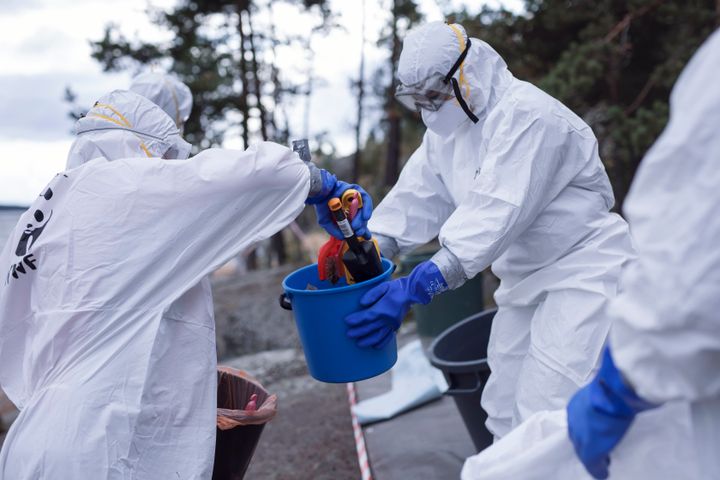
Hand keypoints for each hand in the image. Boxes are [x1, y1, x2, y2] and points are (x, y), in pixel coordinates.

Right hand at [313, 181, 372, 238]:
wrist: (319, 193)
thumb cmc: (321, 205)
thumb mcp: (326, 222)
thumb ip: (334, 230)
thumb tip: (343, 237)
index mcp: (345, 211)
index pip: (357, 222)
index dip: (362, 229)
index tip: (365, 237)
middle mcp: (351, 205)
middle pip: (361, 217)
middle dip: (362, 227)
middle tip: (359, 233)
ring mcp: (354, 197)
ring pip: (363, 210)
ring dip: (362, 220)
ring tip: (357, 227)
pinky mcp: (356, 190)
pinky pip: (365, 199)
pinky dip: (367, 208)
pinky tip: (365, 217)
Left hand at [345, 261, 447, 348]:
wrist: (412, 293)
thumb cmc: (396, 288)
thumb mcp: (383, 286)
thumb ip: (372, 294)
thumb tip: (362, 303)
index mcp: (384, 308)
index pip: (367, 316)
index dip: (356, 319)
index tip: (347, 321)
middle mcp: (388, 319)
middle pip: (370, 328)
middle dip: (358, 332)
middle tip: (348, 334)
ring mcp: (392, 324)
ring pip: (379, 336)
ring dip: (368, 341)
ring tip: (358, 343)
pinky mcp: (395, 326)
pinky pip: (388, 338)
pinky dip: (381, 343)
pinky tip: (374, 346)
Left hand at [567, 347, 656, 478]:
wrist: (614, 391)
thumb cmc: (614, 385)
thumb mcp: (608, 387)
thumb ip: (608, 392)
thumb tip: (620, 385)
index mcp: (575, 405)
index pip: (580, 422)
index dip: (589, 430)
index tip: (597, 434)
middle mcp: (573, 420)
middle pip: (579, 437)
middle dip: (589, 443)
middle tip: (600, 449)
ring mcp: (580, 436)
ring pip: (584, 451)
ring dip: (594, 458)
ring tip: (603, 462)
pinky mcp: (590, 451)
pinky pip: (593, 465)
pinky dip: (599, 470)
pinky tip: (603, 474)